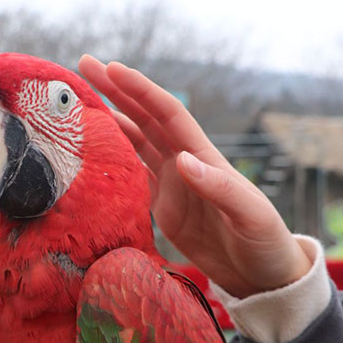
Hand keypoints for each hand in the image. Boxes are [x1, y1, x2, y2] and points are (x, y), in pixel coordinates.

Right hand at [79, 55, 311, 297]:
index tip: (111, 69)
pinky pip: (131, 178)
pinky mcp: (163, 208)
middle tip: (83, 67)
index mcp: (203, 157)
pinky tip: (90, 154)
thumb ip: (219, 187)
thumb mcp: (249, 214)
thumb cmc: (264, 241)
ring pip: (134, 143)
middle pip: (144, 119)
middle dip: (115, 92)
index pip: (167, 114)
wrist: (262, 276)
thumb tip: (182, 161)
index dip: (139, 90)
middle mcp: (184, 164)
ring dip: (109, 122)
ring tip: (78, 106)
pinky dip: (111, 162)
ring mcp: (172, 185)